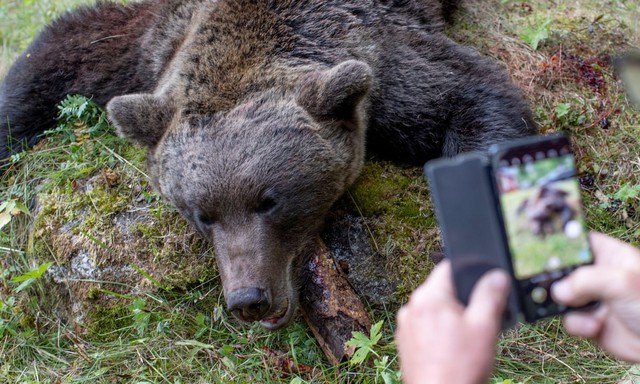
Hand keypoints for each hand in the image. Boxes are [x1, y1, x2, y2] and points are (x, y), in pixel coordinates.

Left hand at [395, 260, 510, 383]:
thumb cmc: (459, 367)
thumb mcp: (484, 327)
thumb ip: (490, 296)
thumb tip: (496, 275)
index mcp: (428, 297)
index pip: (448, 268)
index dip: (469, 273)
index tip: (483, 286)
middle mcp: (411, 307)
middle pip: (442, 290)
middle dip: (462, 301)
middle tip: (479, 321)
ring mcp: (406, 326)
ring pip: (435, 310)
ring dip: (451, 318)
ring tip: (467, 341)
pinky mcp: (406, 343)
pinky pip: (426, 327)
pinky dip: (440, 333)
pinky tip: (453, 350)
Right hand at [551, 232, 639, 361]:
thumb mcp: (622, 283)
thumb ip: (586, 281)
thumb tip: (558, 291)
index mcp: (609, 255)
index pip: (577, 241)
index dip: (558, 242)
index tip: (537, 247)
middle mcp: (597, 275)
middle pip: (562, 269)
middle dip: (552, 277)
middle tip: (541, 282)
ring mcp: (592, 298)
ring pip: (561, 295)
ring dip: (564, 304)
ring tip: (573, 308)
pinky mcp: (589, 320)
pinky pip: (569, 319)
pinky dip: (577, 324)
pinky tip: (595, 326)